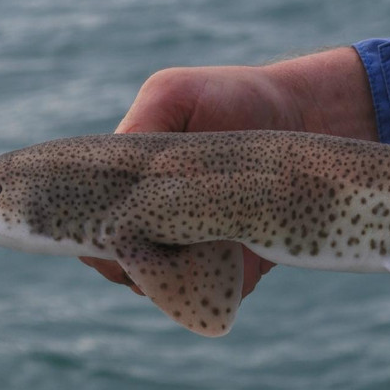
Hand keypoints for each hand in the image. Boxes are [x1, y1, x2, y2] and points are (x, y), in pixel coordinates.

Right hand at [81, 47, 376, 295]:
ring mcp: (196, 250)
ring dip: (181, 272)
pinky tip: (239, 248)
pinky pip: (219, 293)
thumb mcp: (175, 96)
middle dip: (138, 263)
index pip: (89, 230)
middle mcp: (157, 226)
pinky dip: (223, 281)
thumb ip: (139, 130)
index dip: (93, 237)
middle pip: (124, 270)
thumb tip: (116, 190)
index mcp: (128, 189)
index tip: (118, 227)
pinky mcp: (237, 269)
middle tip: (171, 234)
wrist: (301, 114)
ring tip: (209, 235)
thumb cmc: (231, 98)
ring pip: (169, 288)